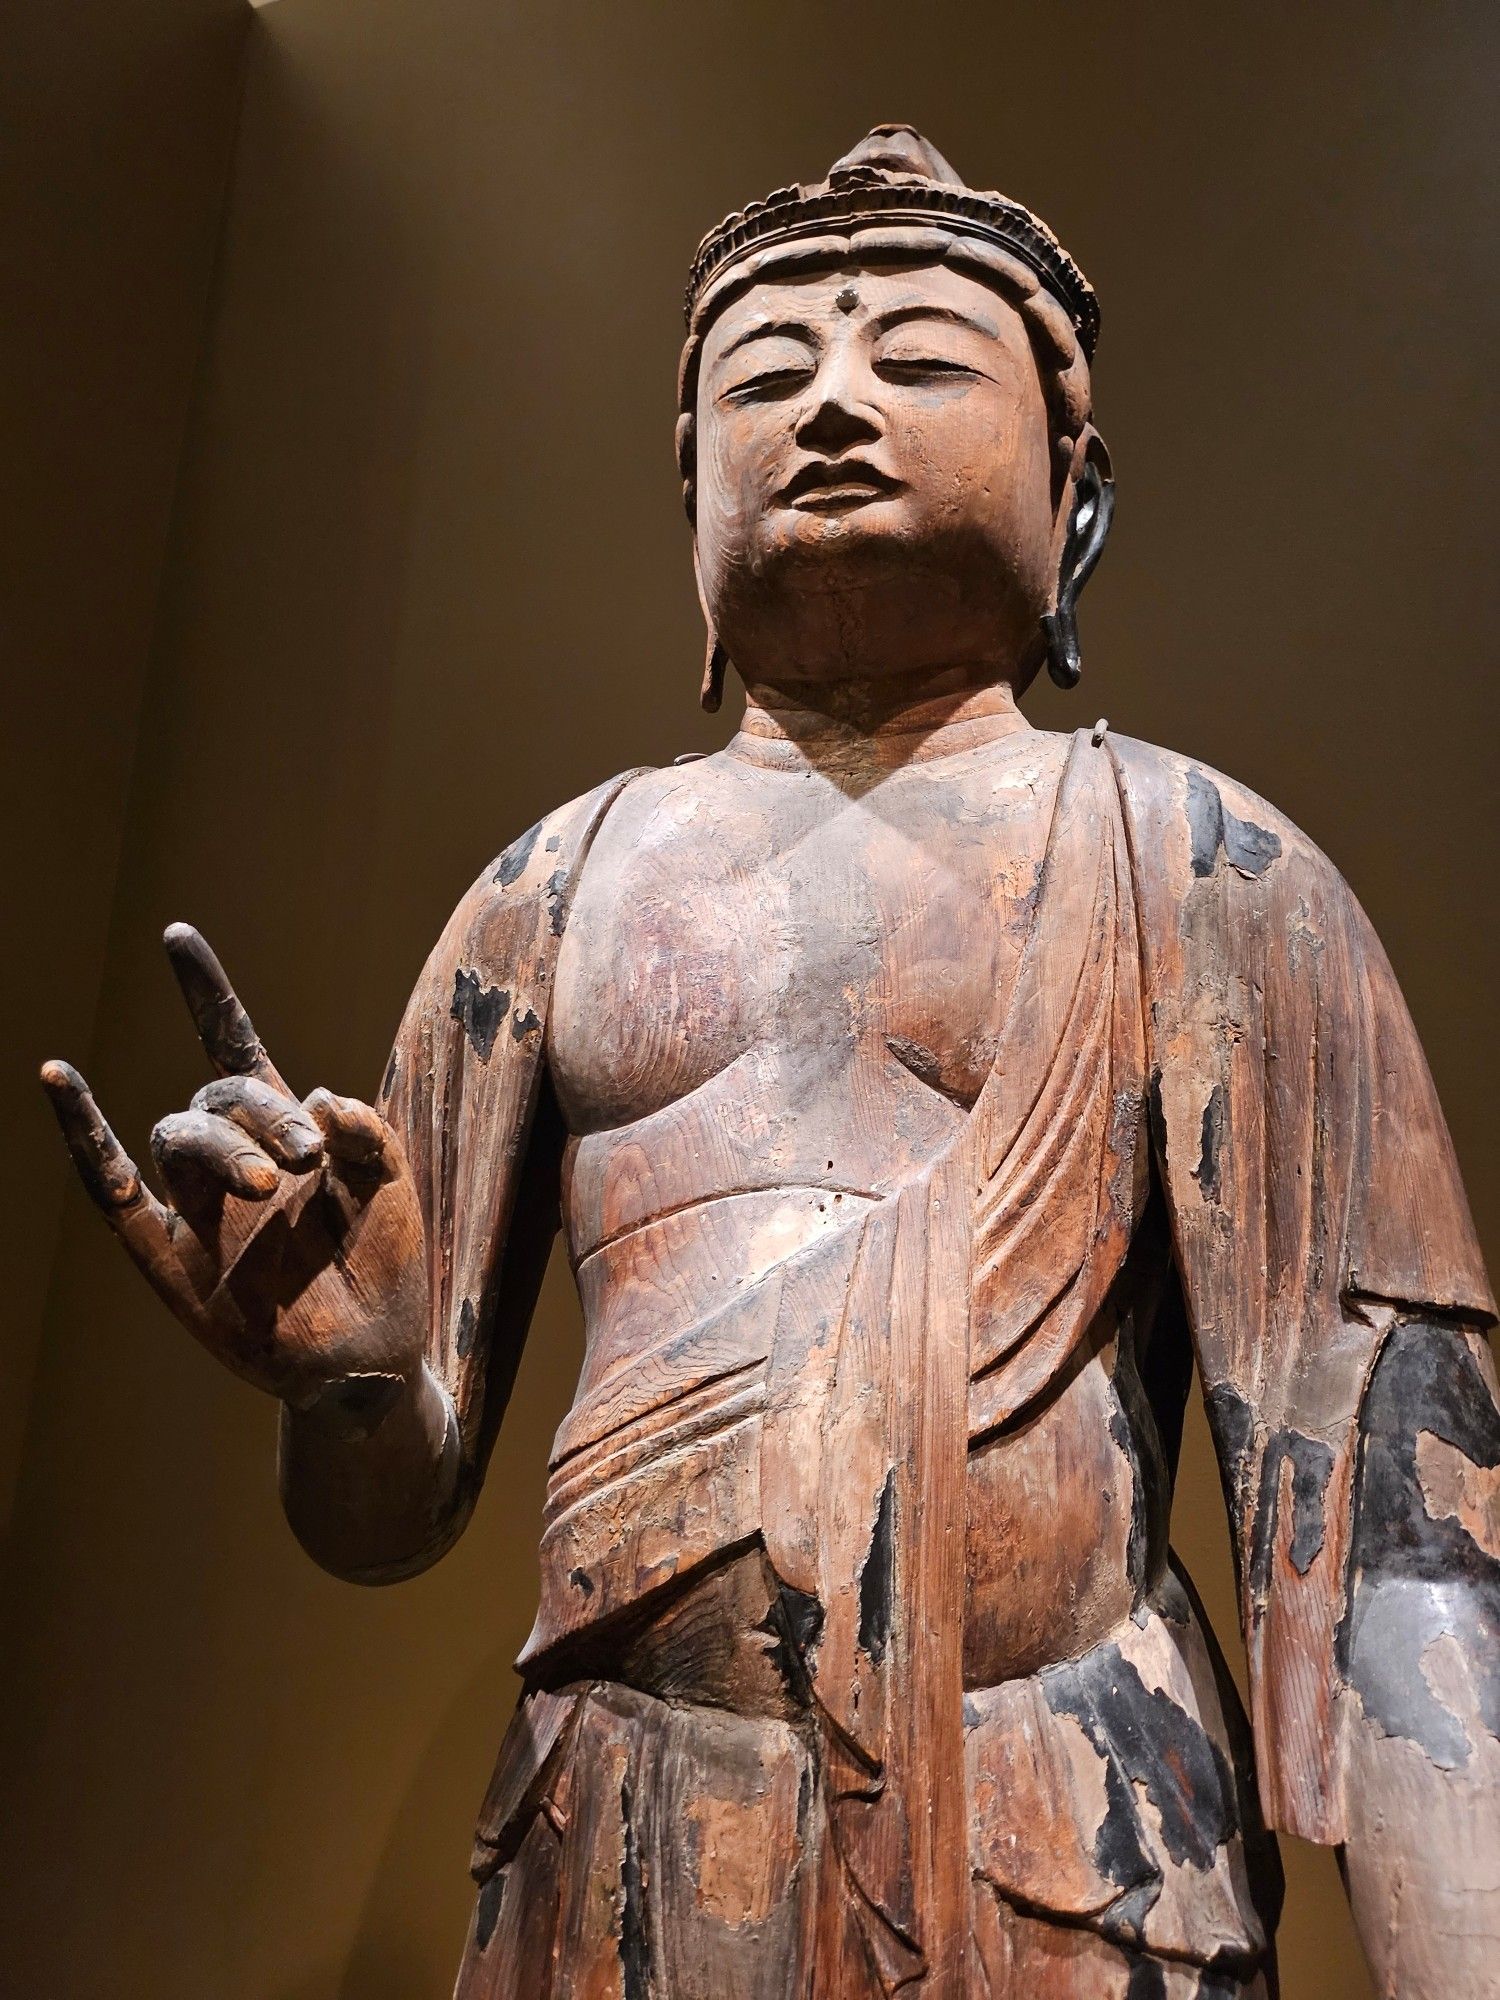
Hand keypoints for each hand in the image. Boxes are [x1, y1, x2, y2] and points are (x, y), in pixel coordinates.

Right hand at [41, 926, 428, 1409]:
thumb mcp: (396, 1189)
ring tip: (270, 1179)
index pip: (231, 1047)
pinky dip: (85, 1136)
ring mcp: (194, 1208)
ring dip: (219, 1142)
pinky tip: (61, 1080)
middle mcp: (230, 1161)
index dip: (204, 995)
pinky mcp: (168, 1258)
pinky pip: (111, 1190)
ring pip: (176, 1138)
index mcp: (282, 1132)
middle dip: (258, 1111)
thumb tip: (324, 1096)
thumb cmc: (385, 1266)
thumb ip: (369, 1137)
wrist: (375, 1358)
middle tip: (305, 1154)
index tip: (175, 938)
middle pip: (213, 1097)